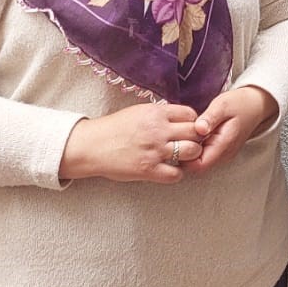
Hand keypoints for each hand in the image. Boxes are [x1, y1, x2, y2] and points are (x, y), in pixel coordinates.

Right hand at [59, 101, 203, 183]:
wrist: (91, 146)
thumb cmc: (114, 128)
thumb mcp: (138, 112)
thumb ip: (161, 114)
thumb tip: (183, 118)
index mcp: (156, 113)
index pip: (190, 114)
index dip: (192, 122)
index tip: (187, 129)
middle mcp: (158, 130)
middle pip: (195, 132)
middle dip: (196, 138)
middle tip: (189, 144)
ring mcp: (155, 151)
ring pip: (192, 151)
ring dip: (190, 155)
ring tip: (181, 157)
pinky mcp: (149, 170)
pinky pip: (177, 174)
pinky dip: (176, 173)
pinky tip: (169, 170)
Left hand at [186, 85, 279, 173]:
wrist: (255, 105)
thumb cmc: (240, 104)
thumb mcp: (223, 105)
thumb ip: (210, 117)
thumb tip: (198, 128)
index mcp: (224, 145)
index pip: (198, 165)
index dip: (184, 157)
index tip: (177, 141)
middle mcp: (223, 155)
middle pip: (195, 166)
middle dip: (183, 154)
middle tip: (176, 136)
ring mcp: (221, 154)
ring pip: (197, 162)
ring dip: (188, 150)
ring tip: (183, 133)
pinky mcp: (219, 150)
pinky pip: (202, 155)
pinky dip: (194, 146)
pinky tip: (191, 133)